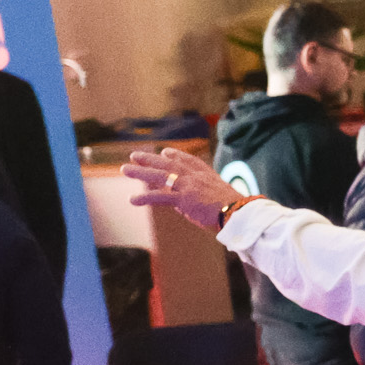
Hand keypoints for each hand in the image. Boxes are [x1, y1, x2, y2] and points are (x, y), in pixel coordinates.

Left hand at [124, 150, 244, 231]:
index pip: (188, 161)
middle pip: (169, 164)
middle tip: (135, 155)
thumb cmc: (235, 209)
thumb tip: (191, 202)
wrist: (239, 213)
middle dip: (150, 159)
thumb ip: (206, 194)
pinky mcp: (183, 198)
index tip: (165, 152)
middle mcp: (195, 177)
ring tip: (125, 169)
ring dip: (141, 172)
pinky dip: (145, 198)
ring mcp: (188, 186)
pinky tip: (132, 200)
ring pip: (160, 176)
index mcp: (207, 175)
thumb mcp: (222, 195)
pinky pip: (160, 197)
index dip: (176, 156)